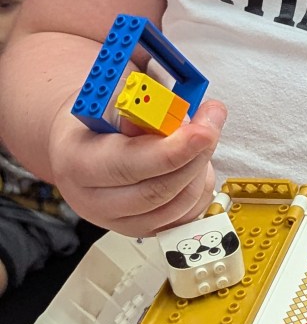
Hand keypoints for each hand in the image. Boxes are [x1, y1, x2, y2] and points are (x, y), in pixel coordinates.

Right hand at [48, 97, 226, 235]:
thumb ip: (141, 93)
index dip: (172, 151)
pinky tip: (196, 161)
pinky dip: (200, 187)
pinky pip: (185, 217)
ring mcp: (119, 221)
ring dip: (200, 168)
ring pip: (177, 206)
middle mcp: (95, 201)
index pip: (129, 165)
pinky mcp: (144, 229)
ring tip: (202, 136)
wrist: (78, 144)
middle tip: (212, 120)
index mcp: (78, 162)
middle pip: (158, 190)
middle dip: (195, 154)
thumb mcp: (107, 93)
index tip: (202, 130)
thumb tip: (178, 94)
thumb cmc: (95, 117)